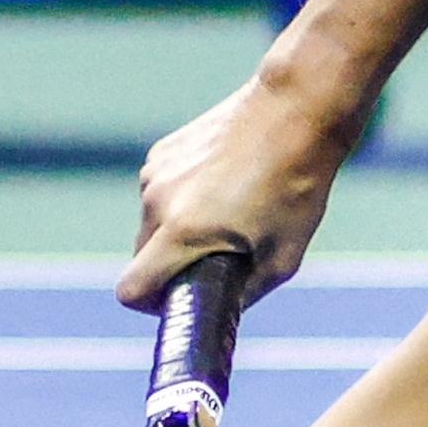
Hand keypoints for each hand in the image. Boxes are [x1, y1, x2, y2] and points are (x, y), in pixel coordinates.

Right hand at [117, 73, 363, 311]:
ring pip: (152, 223)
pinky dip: (183, 199)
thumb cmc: (296, 186)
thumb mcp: (282, 257)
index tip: (180, 297)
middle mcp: (157, 201)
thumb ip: (241, 294)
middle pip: (141, 258)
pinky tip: (223, 184)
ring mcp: (155, 173)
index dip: (152, 304)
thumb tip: (217, 316)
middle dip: (170, 266)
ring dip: (178, 230)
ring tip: (230, 212)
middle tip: (216, 257)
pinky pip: (160, 193)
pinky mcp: (161, 151)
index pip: (131, 290)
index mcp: (182, 232)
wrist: (296, 110)